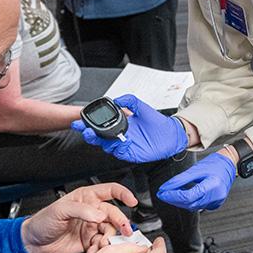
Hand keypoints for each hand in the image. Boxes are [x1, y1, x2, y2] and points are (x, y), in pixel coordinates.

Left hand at [21, 183, 136, 252]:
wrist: (33, 244)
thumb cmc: (43, 221)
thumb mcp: (60, 210)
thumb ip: (81, 210)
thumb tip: (100, 214)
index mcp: (86, 198)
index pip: (110, 191)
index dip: (123, 194)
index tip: (132, 201)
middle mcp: (91, 211)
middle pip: (114, 214)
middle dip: (121, 223)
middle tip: (124, 233)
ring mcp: (91, 227)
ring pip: (110, 231)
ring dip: (109, 240)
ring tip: (100, 245)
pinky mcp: (89, 242)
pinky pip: (102, 245)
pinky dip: (101, 249)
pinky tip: (92, 251)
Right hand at [71, 94, 187, 162]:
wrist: (171, 134)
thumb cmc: (157, 122)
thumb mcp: (142, 107)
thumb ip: (129, 100)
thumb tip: (116, 99)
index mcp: (119, 124)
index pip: (100, 125)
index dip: (88, 124)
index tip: (80, 120)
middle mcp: (119, 135)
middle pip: (98, 137)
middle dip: (89, 134)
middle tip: (85, 130)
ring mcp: (124, 145)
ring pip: (106, 145)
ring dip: (100, 141)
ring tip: (96, 135)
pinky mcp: (130, 153)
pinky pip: (120, 152)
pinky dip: (118, 147)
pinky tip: (121, 140)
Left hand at [157, 151, 235, 210]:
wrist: (229, 163)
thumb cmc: (214, 163)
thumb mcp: (196, 169)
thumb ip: (180, 179)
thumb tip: (166, 187)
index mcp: (212, 186)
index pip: (188, 196)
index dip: (173, 195)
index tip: (162, 193)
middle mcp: (216, 196)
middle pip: (190, 203)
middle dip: (174, 200)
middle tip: (162, 194)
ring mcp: (217, 201)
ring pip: (193, 207)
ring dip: (180, 202)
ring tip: (169, 195)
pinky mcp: (216, 203)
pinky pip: (199, 206)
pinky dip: (189, 202)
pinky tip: (181, 197)